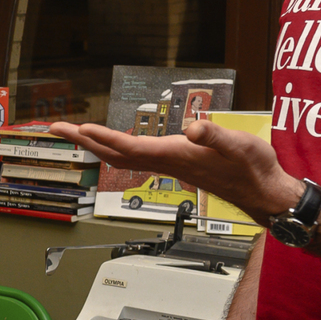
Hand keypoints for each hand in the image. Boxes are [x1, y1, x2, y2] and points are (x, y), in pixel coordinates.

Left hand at [47, 119, 302, 224]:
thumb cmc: (254, 168)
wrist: (265, 192)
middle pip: (116, 152)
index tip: (79, 128)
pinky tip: (113, 142)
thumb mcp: (240, 144)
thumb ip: (215, 135)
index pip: (131, 147)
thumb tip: (193, 128)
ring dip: (95, 143)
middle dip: (84, 140)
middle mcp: (167, 162)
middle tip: (55, 127)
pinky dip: (117, 146)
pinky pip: (136, 156)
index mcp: (176, 155)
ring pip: (123, 155)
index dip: (104, 138)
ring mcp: (170, 165)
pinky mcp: (177, 164)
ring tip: (73, 132)